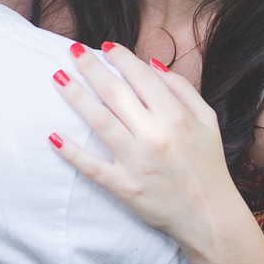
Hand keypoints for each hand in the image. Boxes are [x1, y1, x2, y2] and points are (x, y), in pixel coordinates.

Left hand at [49, 41, 238, 243]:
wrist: (210, 217)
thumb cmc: (208, 164)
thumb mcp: (208, 120)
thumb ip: (182, 89)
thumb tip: (151, 64)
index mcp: (176, 117)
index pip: (141, 77)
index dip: (121, 58)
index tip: (106, 46)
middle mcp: (154, 136)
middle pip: (114, 93)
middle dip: (91, 67)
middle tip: (73, 50)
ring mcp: (137, 162)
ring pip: (99, 121)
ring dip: (75, 97)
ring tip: (58, 78)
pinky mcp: (124, 186)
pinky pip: (92, 166)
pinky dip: (71, 152)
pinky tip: (54, 135)